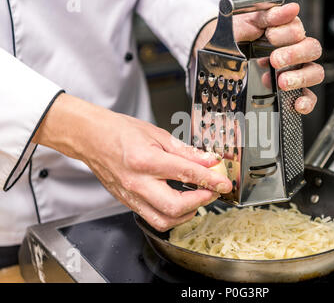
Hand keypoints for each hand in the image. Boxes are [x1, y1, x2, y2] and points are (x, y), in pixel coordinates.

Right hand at [33, 94, 232, 230]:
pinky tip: (179, 203)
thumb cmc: (121, 132)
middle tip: (211, 192)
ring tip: (196, 199)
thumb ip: (186, 152)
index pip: (187, 174)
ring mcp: (131, 195)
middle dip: (201, 201)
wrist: (91, 138)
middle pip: (175, 206)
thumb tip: (209, 161)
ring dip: (186, 214)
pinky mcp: (127, 203)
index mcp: (146, 160)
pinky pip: (152, 218)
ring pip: (163, 220)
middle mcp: (137, 182)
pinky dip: (171, 216)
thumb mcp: (158, 135)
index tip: (224, 183)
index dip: (210, 180)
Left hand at [195, 3, 323, 113]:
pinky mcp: (293, 92)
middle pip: (312, 50)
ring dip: (301, 77)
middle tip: (274, 59)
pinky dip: (306, 102)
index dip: (287, 33)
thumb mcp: (249, 21)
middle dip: (295, 54)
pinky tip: (296, 103)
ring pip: (315, 72)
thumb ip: (269, 15)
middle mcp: (296, 52)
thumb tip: (292, 9)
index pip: (299, 30)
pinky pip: (309, 98)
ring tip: (281, 82)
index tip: (270, 36)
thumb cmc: (238, 35)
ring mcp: (296, 72)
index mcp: (288, 32)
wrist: (221, 53)